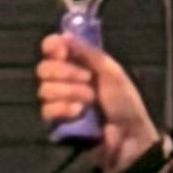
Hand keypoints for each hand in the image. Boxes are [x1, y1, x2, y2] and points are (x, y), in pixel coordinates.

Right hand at [35, 33, 159, 172]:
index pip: (51, 49)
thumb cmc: (125, 104)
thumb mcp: (112, 72)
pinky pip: (47, 110)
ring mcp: (60, 103)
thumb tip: (64, 35)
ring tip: (90, 100)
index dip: (53, 47)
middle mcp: (65, 82)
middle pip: (44, 68)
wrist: (129, 137)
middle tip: (88, 80)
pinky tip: (79, 112)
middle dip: (66, 72)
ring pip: (45, 89)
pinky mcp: (58, 124)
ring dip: (70, 92)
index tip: (62, 50)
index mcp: (78, 65)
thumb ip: (89, 52)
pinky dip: (64, 109)